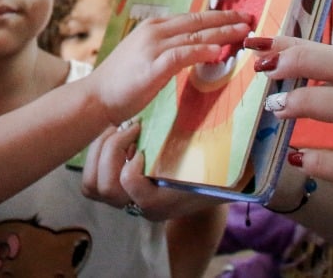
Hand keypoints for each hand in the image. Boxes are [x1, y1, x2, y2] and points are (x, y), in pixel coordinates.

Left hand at [80, 120, 220, 220]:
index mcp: (162, 202)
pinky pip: (91, 178)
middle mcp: (140, 205)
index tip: (145, 140)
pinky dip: (96, 154)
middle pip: (105, 187)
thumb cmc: (220, 170)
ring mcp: (126, 198)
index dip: (132, 162)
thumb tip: (242, 139)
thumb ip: (220, 155)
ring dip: (99, 152)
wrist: (213, 186)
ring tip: (119, 129)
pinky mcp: (117, 186)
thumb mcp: (222, 164)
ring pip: (92, 185)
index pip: (130, 184)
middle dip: (110, 151)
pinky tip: (116, 134)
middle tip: (130, 128)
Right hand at [88, 10, 251, 124]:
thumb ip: (167, 50)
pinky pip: (182, 55)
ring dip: (221, 33)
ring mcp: (153, 47)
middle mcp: (154, 31)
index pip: (191, 18)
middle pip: (197, 22)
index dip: (215, 17)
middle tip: (248, 19)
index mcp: (153, 27)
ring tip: (242, 33)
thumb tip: (192, 50)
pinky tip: (216, 52)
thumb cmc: (120, 81)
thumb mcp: (145, 56)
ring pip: (194, 36)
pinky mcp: (153, 65)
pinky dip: (200, 51)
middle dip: (225, 20)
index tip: (235, 17)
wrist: (96, 96)